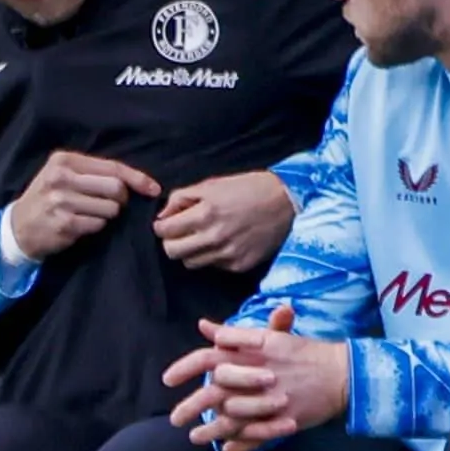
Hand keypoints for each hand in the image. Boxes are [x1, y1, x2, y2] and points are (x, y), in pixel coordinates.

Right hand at [5, 150, 160, 262]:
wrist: (19, 226)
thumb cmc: (50, 197)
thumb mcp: (66, 175)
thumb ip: (97, 173)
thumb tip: (142, 182)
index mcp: (64, 160)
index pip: (112, 167)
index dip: (137, 178)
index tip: (154, 189)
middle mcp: (61, 178)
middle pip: (115, 188)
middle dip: (121, 199)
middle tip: (112, 204)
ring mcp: (61, 201)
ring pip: (110, 209)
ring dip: (108, 215)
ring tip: (89, 213)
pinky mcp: (64, 223)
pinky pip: (99, 225)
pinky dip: (96, 226)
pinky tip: (80, 224)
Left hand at [154, 171, 295, 273]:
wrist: (288, 201)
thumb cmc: (249, 188)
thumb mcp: (212, 184)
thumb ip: (182, 198)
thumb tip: (163, 215)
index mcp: (205, 213)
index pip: (164, 231)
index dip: (161, 226)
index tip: (167, 224)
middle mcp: (215, 237)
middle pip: (172, 252)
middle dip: (172, 241)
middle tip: (181, 233)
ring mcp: (228, 254)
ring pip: (190, 263)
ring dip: (191, 251)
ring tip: (203, 238)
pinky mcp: (240, 264)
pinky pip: (214, 266)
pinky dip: (213, 256)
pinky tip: (224, 243)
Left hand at [164, 304, 350, 450]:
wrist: (343, 373)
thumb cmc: (307, 353)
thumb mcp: (271, 338)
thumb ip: (234, 334)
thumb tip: (203, 326)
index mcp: (253, 351)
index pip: (209, 356)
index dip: (185, 367)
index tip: (167, 380)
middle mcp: (259, 375)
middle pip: (213, 392)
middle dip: (190, 407)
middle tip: (175, 419)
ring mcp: (271, 400)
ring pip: (229, 418)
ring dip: (209, 429)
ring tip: (194, 436)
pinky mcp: (284, 419)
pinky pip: (254, 435)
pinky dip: (238, 443)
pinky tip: (225, 447)